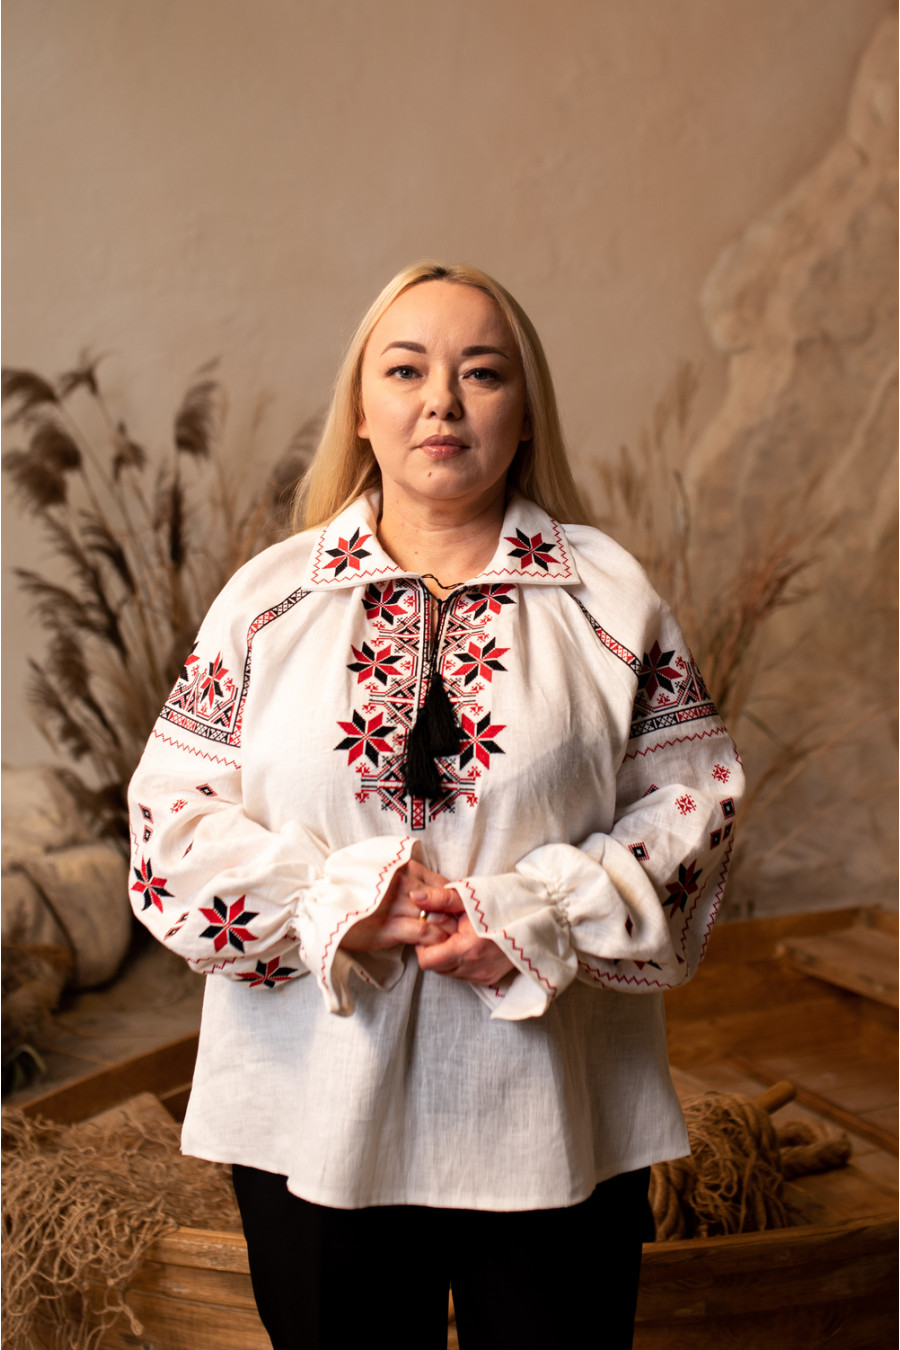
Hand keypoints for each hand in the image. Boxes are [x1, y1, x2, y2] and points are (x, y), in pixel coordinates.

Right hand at [339, 859, 458, 952]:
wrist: (325, 905)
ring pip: (438, 916)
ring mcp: (397, 904)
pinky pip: (425, 932)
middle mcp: (403, 883)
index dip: (452, 900)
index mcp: (403, 868)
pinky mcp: (390, 927)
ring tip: (451, 939)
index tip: (455, 912)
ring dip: (448, 929)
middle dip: (454, 916)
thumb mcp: (384, 877)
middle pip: (444, 900)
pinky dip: (435, 940)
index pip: (442, 883)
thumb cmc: (356, 891)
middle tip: (459, 929)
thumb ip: (407, 878)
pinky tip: (435, 945)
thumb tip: (429, 891)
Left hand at [411, 885, 514, 985]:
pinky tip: (473, 942)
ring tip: (464, 933)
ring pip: (449, 971)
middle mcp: (473, 969)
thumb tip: (414, 898)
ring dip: (449, 954)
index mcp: (466, 950)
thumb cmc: (504, 903)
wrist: (539, 918)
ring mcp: (482, 977)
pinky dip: (462, 959)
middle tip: (451, 926)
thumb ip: (440, 899)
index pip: (426, 960)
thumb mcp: (471, 896)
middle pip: (436, 967)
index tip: (435, 926)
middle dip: (437, 947)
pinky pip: (464, 973)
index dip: (424, 943)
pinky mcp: (489, 979)